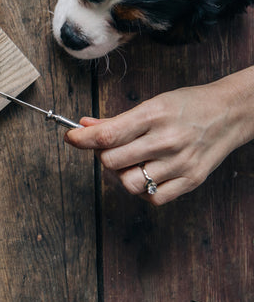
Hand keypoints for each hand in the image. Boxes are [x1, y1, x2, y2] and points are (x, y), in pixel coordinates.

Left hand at [64, 68, 253, 204]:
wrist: (230, 113)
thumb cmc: (187, 106)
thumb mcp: (151, 103)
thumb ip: (116, 120)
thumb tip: (83, 127)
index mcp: (154, 115)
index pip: (107, 135)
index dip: (82, 140)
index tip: (71, 138)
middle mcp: (167, 140)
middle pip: (112, 162)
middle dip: (102, 156)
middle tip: (109, 149)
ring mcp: (180, 163)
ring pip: (129, 183)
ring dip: (121, 175)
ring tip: (129, 163)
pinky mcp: (191, 180)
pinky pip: (152, 197)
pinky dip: (142, 190)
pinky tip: (145, 175)